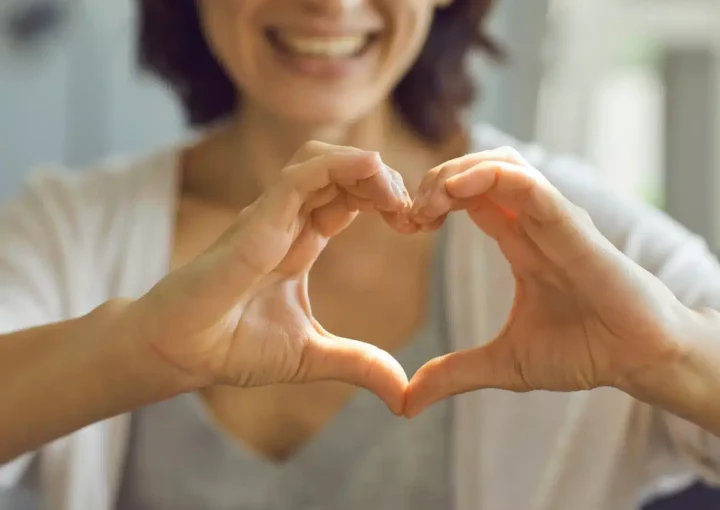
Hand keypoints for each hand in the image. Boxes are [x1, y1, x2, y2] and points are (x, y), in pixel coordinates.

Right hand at [129, 142, 412, 413]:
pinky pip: (299, 177)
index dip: (385, 199)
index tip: (416, 224)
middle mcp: (287, 221)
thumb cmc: (232, 347)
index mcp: (301, 242)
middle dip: (384, 180)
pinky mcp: (256, 221)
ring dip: (365, 166)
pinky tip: (372, 172)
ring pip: (321, 160)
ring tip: (395, 196)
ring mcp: (270, 216)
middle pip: (342, 171)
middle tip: (414, 212)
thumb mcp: (312, 356)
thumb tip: (403, 393)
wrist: (181, 354)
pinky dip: (338, 166)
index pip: (349, 198)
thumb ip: (359, 364)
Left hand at [404, 147, 688, 416]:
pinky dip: (489, 177)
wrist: (638, 361)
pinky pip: (530, 185)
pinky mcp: (572, 227)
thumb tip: (405, 403)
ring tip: (428, 203)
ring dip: (456, 172)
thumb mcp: (503, 364)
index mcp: (519, 242)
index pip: (469, 197)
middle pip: (478, 171)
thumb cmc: (583, 352)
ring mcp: (553, 220)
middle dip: (434, 181)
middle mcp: (533, 223)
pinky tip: (455, 191)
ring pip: (502, 164)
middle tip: (408, 214)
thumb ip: (453, 374)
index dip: (431, 201)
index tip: (405, 226)